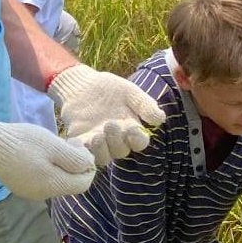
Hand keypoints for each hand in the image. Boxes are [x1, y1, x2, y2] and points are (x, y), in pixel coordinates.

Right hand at [0, 118, 95, 199]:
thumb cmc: (24, 142)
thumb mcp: (54, 146)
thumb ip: (75, 159)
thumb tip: (88, 166)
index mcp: (54, 186)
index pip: (84, 183)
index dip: (87, 165)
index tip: (78, 146)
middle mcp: (44, 195)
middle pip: (70, 183)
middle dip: (74, 164)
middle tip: (66, 142)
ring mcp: (30, 192)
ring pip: (56, 181)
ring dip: (60, 165)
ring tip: (51, 146)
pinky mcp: (20, 186)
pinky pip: (42, 180)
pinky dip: (47, 168)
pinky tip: (37, 153)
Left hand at [47, 65, 165, 165]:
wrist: (82, 85)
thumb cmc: (109, 89)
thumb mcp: (130, 92)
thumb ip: (144, 105)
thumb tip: (160, 119)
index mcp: (131, 129)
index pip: (139, 142)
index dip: (137, 139)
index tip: (132, 128)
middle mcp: (116, 140)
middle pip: (121, 151)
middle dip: (117, 140)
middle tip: (110, 124)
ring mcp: (98, 143)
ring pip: (104, 157)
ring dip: (102, 150)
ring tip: (97, 136)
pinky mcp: (81, 142)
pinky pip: (84, 154)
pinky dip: (84, 151)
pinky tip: (84, 141)